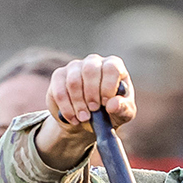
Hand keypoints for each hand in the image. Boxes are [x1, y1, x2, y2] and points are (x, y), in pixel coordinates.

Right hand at [34, 54, 133, 169]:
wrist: (88, 121)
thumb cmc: (110, 112)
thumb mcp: (123, 113)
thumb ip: (123, 108)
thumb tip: (113, 104)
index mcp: (113, 66)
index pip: (111, 68)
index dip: (108, 86)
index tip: (105, 103)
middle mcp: (93, 62)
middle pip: (90, 70)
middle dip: (91, 94)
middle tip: (93, 111)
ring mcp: (74, 67)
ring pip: (73, 81)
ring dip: (78, 103)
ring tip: (83, 118)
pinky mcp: (58, 76)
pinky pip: (59, 91)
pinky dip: (66, 108)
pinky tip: (73, 119)